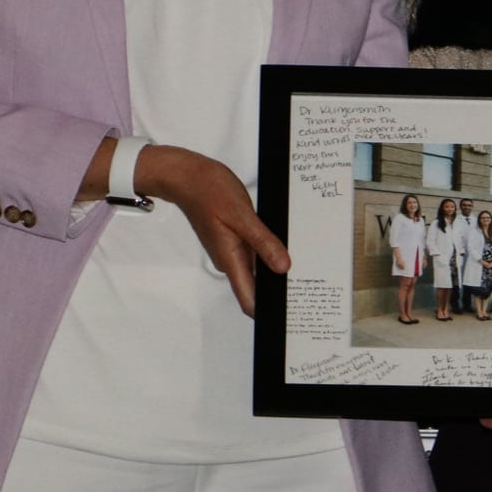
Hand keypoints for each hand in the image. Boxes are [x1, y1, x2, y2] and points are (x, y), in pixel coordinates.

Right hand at [138, 145, 288, 317]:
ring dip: (273, 270)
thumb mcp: (242, 215)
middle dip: (276, 291)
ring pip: (255, 270)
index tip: (285, 314)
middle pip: (254, 288)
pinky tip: (280, 247)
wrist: (188, 177)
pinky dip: (267, 254)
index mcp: (230, 259)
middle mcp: (229, 260)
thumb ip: (263, 242)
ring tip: (299, 267)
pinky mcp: (233, 239)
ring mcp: (230, 250)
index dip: (266, 312)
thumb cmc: (210, 192)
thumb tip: (283, 267)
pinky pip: (253, 254)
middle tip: (303, 287)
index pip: (248, 300)